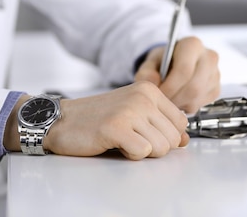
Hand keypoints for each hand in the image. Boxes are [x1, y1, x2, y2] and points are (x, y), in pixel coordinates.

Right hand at [5, 82, 189, 159]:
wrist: (62, 120)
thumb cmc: (95, 118)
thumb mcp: (133, 112)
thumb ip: (160, 122)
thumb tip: (184, 140)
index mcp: (148, 90)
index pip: (181, 122)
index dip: (167, 136)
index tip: (146, 134)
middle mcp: (142, 97)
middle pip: (173, 138)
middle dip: (154, 146)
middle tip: (130, 138)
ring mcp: (130, 111)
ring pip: (161, 147)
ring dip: (142, 151)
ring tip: (122, 140)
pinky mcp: (117, 128)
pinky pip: (143, 152)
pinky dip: (131, 155)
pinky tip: (116, 144)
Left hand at [134, 36, 219, 113]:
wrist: (174, 62)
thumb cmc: (163, 61)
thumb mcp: (150, 62)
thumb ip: (146, 72)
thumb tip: (152, 82)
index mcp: (192, 45)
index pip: (184, 70)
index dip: (170, 86)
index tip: (158, 93)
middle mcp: (208, 57)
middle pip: (194, 86)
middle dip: (175, 98)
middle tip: (162, 101)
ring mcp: (215, 74)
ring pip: (198, 97)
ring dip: (180, 103)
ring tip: (168, 99)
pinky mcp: (216, 89)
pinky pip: (201, 104)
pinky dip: (186, 106)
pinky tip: (178, 99)